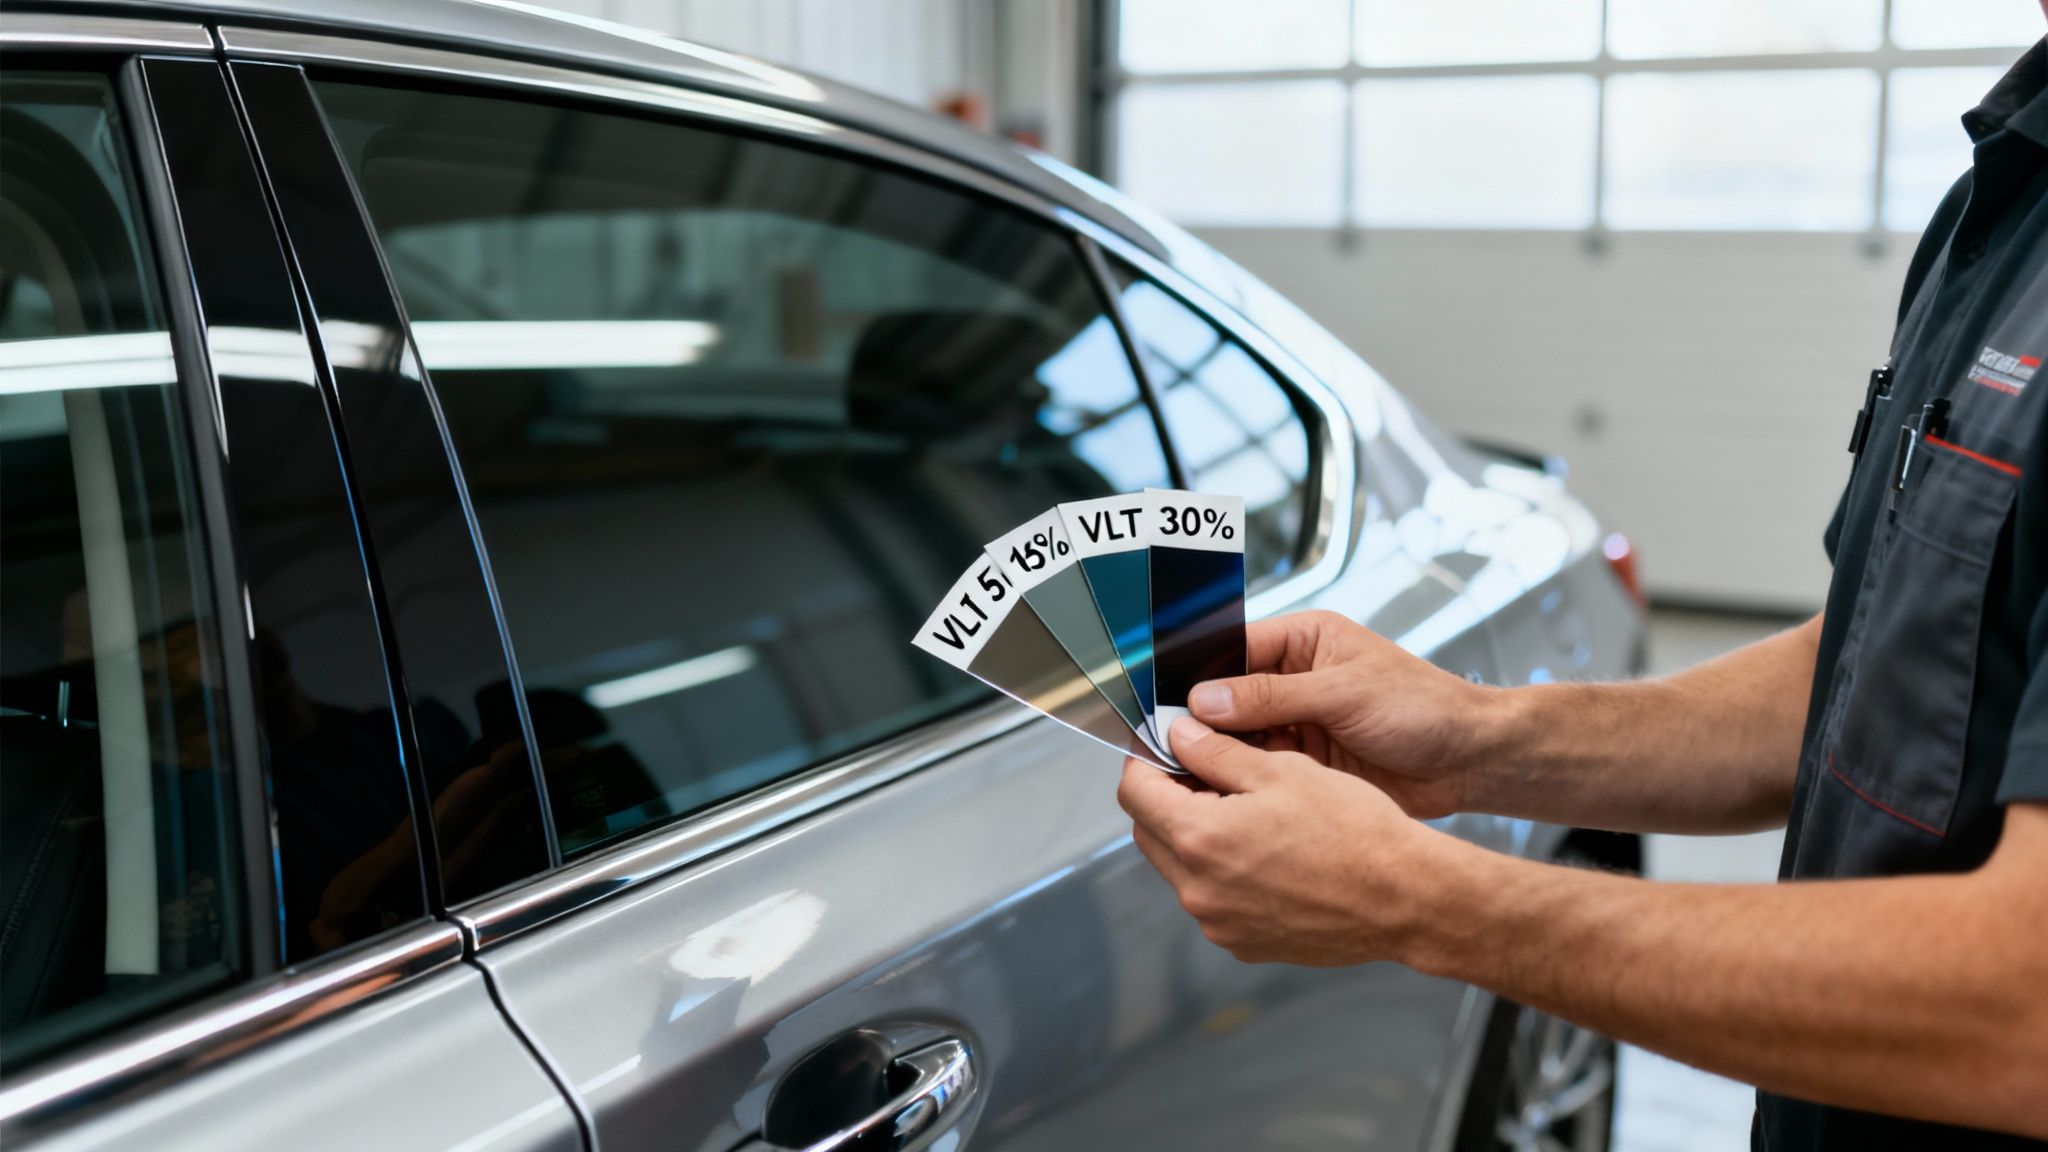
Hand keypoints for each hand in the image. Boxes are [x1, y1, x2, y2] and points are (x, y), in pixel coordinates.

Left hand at [1118, 717, 1462, 966]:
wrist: (1406, 899)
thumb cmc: (1355, 832)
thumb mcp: (1282, 770)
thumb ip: (1215, 752)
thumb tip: (1177, 735)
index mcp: (1200, 839)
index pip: (1134, 792)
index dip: (1145, 759)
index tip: (1165, 745)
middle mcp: (1199, 891)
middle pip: (1150, 832)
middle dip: (1168, 797)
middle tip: (1208, 772)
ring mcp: (1219, 924)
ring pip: (1180, 868)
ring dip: (1196, 836)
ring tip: (1248, 812)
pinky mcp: (1243, 944)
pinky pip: (1213, 900)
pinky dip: (1223, 873)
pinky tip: (1267, 853)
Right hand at [1187, 610, 1496, 818]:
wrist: (1470, 760)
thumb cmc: (1425, 707)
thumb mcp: (1344, 692)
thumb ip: (1273, 696)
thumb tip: (1207, 700)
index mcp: (1304, 641)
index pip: (1233, 649)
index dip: (1200, 675)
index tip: (1168, 702)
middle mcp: (1294, 678)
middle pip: (1228, 696)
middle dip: (1203, 720)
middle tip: (1170, 743)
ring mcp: (1298, 722)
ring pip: (1239, 735)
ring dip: (1219, 751)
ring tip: (1189, 768)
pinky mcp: (1305, 763)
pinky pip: (1260, 767)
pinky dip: (1241, 777)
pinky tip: (1221, 788)